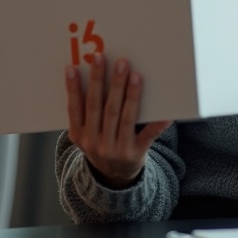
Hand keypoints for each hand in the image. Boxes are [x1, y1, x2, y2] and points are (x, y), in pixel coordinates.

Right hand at [65, 53, 172, 188]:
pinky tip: (165, 113)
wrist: (115, 176)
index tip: (73, 67)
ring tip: (134, 74)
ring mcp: (116, 149)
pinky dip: (157, 123)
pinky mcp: (136, 153)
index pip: (76, 107)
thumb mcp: (86, 134)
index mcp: (79, 135)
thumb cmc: (101, 144)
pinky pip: (148, 135)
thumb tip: (86, 74)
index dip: (73, 88)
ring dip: (129, 94)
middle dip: (105, 82)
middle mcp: (95, 143)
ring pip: (123, 117)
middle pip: (101, 107)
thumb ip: (85, 112)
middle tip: (114, 61)